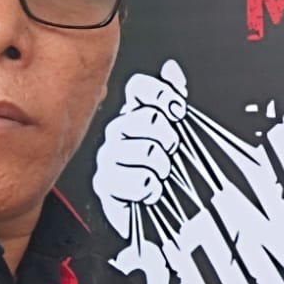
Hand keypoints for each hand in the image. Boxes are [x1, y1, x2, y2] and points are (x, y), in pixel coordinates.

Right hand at [92, 61, 188, 235]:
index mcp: (135, 115)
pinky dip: (150, 188)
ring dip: (161, 166)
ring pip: (145, 150)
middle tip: (170, 151)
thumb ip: (172, 98)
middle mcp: (119, 132)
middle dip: (168, 137)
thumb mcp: (175, 132)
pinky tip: (151, 190)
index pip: (140, 87)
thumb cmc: (165, 172)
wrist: (156, 213)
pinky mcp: (105, 185)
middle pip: (146, 118)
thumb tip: (171, 70)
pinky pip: (136, 180)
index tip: (177, 109)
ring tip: (161, 174)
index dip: (162, 95)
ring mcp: (109, 158)